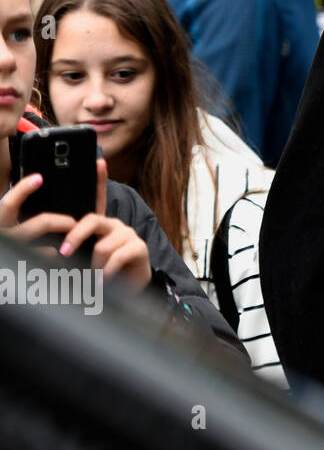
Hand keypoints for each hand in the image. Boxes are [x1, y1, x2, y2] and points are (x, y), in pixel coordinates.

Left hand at [0, 160, 149, 290]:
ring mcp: (128, 235)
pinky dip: (106, 272)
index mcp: (101, 226)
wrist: (129, 289)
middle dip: (75, 238)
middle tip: (64, 253)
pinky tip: (104, 280)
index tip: (98, 161)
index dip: (99, 178)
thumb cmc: (104, 272)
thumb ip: (77, 247)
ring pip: (102, 246)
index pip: (98, 198)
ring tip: (94, 278)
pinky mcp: (139, 247)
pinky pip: (116, 257)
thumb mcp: (87, 257)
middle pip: (92, 221)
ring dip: (94, 267)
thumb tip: (58, 248)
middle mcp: (115, 226)